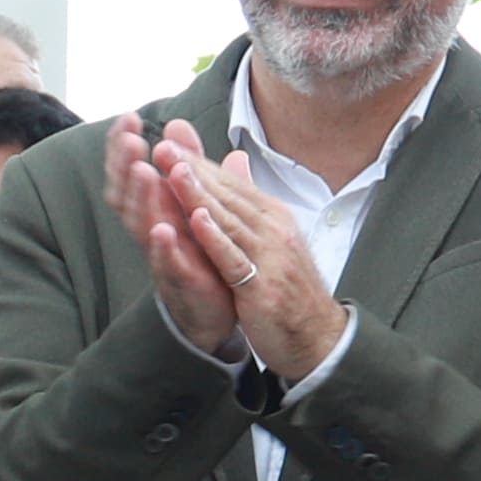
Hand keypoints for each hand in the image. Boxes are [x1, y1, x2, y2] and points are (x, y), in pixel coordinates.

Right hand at [110, 121, 248, 360]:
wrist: (213, 308)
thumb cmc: (198, 252)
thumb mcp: (191, 201)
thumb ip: (187, 165)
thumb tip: (178, 123)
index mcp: (154, 208)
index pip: (130, 173)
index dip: (124, 148)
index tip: (127, 118)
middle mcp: (150, 229)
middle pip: (127, 194)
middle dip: (126, 165)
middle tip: (131, 138)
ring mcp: (161, 255)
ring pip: (142, 225)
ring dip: (141, 198)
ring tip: (142, 171)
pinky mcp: (179, 280)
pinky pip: (166, 264)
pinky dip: (162, 248)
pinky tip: (162, 230)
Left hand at [182, 149, 346, 384]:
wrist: (315, 336)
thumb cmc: (288, 290)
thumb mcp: (270, 241)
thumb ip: (249, 203)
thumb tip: (235, 162)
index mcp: (274, 218)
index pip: (232, 185)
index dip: (200, 164)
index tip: (171, 144)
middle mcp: (274, 230)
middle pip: (228, 196)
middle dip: (194, 170)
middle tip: (164, 147)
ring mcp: (270, 256)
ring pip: (229, 220)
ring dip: (200, 194)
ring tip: (174, 171)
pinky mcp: (261, 285)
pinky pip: (234, 257)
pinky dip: (215, 237)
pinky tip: (196, 219)